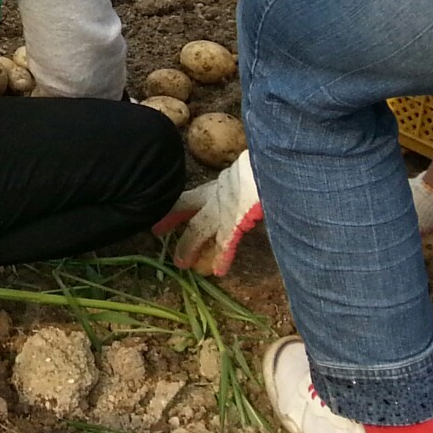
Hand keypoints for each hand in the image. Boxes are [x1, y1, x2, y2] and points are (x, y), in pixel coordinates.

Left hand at [155, 151, 261, 275]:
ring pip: (200, 228)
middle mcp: (219, 193)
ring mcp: (225, 206)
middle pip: (187, 205)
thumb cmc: (270, 166)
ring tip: (181, 264)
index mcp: (224, 182)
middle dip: (172, 218)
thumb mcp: (256, 172)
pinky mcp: (235, 220)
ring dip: (190, 246)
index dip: (180, 204)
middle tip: (155, 231)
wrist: (277, 160)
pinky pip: (226, 242)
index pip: (197, 194)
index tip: (165, 207)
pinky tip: (218, 271)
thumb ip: (248, 184)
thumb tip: (256, 190)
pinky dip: (222, 256)